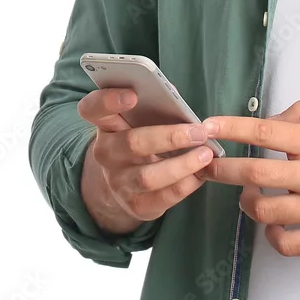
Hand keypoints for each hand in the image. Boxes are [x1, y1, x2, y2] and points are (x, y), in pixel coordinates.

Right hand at [77, 87, 215, 230]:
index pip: (93, 109)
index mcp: (107, 124)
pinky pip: (162, 198)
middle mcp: (106, 153)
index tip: (133, 95)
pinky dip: (186, 184)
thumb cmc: (144, 135)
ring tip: (206, 154)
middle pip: (132, 143)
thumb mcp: (143, 118)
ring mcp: (118, 182)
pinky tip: (202, 172)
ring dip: (181, 165)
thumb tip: (174, 97)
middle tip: (199, 131)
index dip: (108, 100)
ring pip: (147, 177)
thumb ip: (155, 104)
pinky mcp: (136, 205)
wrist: (128, 182)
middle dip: (169, 137)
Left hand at [195, 100, 299, 256]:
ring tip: (247, 195)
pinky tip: (272, 224)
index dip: (232, 128)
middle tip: (208, 165)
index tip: (208, 126)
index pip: (265, 131)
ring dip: (246, 202)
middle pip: (255, 172)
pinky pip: (286, 243)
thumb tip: (273, 119)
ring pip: (265, 210)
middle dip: (222, 168)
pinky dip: (271, 236)